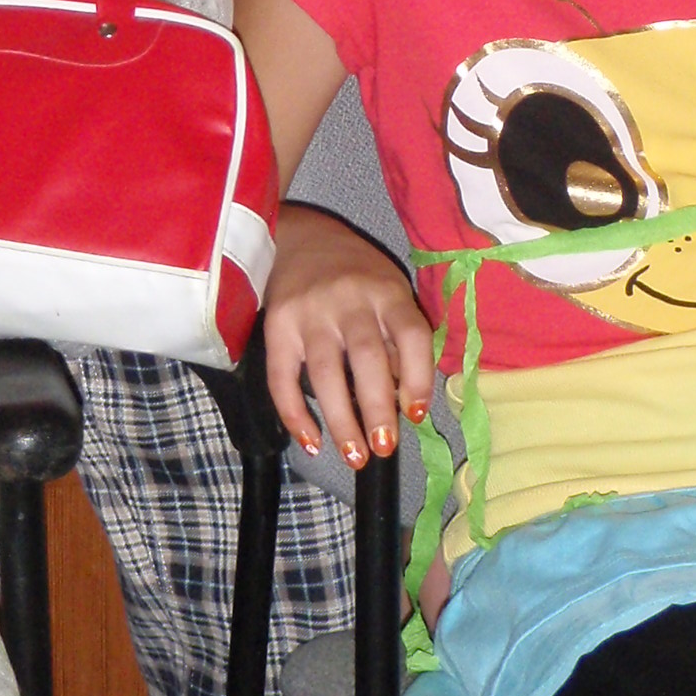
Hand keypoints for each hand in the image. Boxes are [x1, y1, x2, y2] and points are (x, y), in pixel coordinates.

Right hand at [263, 203, 432, 465]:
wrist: (299, 238)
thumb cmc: (357, 275)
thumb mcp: (390, 291)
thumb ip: (399, 340)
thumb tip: (406, 401)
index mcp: (387, 292)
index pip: (411, 334)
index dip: (418, 377)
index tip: (416, 415)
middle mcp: (350, 300)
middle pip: (367, 356)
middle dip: (378, 407)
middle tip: (385, 448)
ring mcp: (310, 313)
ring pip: (325, 372)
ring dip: (341, 419)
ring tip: (355, 457)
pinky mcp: (276, 326)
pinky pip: (282, 376)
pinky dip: (294, 413)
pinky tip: (311, 441)